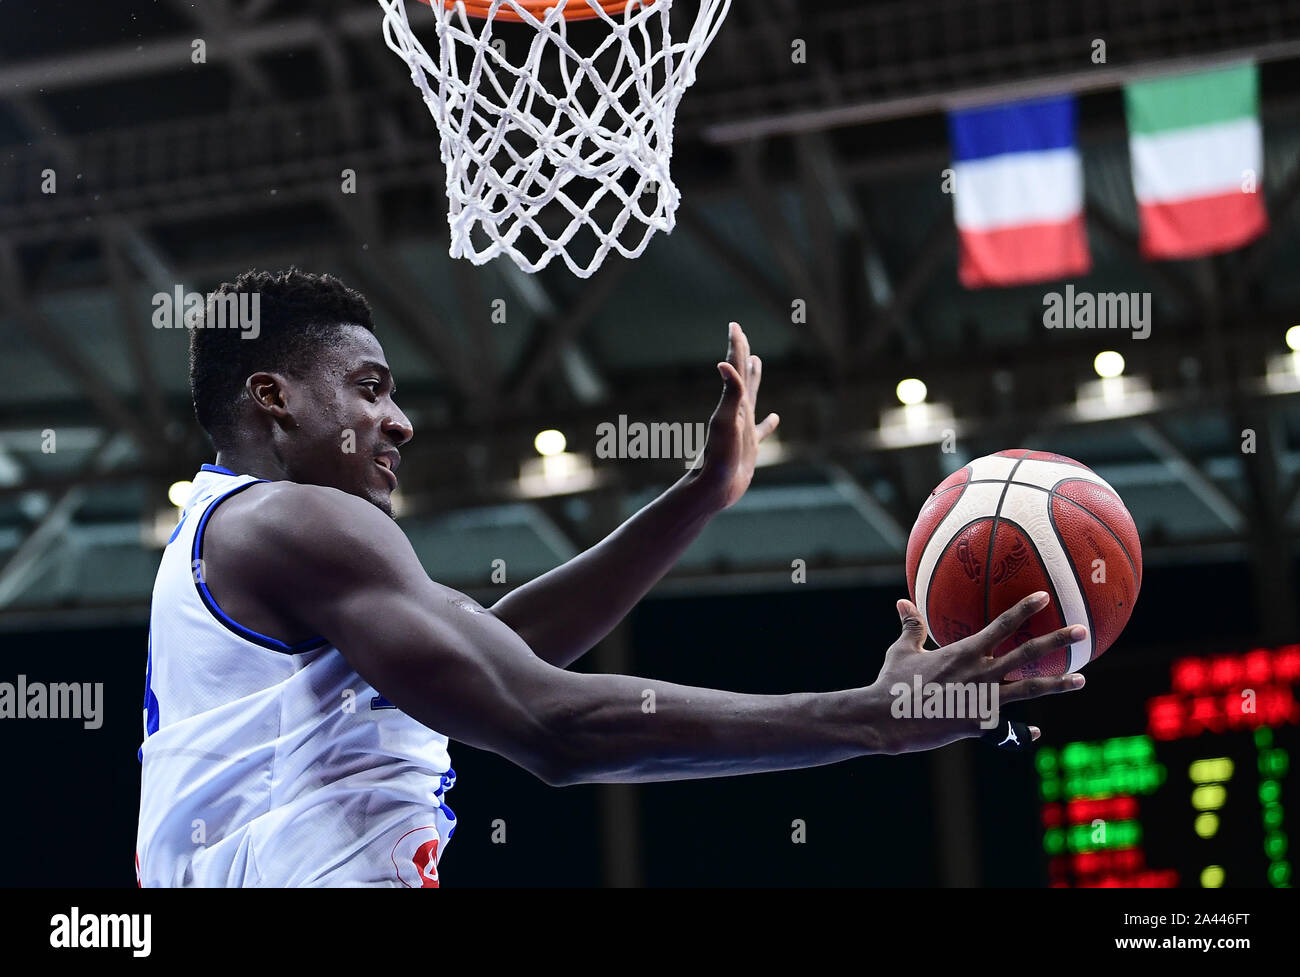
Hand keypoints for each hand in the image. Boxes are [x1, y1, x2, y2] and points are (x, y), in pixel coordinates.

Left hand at [689, 321, 779, 510]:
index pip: (734, 367)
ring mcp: (744, 428)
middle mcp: (738, 411)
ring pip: (752, 396)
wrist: (714, 488)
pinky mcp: (749, 446)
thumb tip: (724, 363)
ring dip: (753, 378)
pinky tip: (775, 418)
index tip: (734, 325)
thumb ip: (729, 393)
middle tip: (740, 334)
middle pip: (741, 375)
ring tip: (756, 362)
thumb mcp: (725, 421)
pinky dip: (769, 424)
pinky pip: (762, 431)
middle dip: (742, 353)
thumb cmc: (719, 456)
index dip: (736, 345)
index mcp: (734, 403)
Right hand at [863, 591, 1086, 755]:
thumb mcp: (901, 651)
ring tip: (1081, 680)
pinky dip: (1022, 732)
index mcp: (964, 652)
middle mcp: (980, 673)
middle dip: (1058, 640)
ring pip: (1028, 689)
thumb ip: (911, 626)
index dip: (1024, 609)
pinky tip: (1034, 733)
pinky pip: (1007, 729)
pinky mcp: (978, 725)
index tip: (1045, 597)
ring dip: (1057, 684)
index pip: (1001, 624)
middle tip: (1083, 630)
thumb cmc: (892, 682)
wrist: (886, 718)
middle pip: (1028, 653)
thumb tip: (903, 601)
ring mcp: (983, 700)